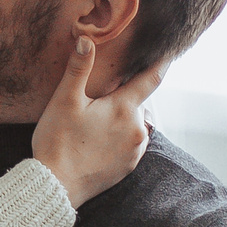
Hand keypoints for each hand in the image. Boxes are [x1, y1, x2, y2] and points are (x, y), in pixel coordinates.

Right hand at [31, 39, 164, 206]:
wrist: (56, 186)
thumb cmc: (58, 141)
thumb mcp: (64, 101)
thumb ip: (78, 69)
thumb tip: (86, 40)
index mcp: (123, 109)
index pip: (151, 79)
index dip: (161, 62)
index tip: (170, 51)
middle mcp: (137, 130)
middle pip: (139, 103)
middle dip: (125, 96)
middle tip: (100, 97)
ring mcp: (134, 151)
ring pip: (135, 124)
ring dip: (123, 118)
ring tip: (96, 122)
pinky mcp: (127, 167)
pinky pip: (131, 144)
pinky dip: (121, 137)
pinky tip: (98, 140)